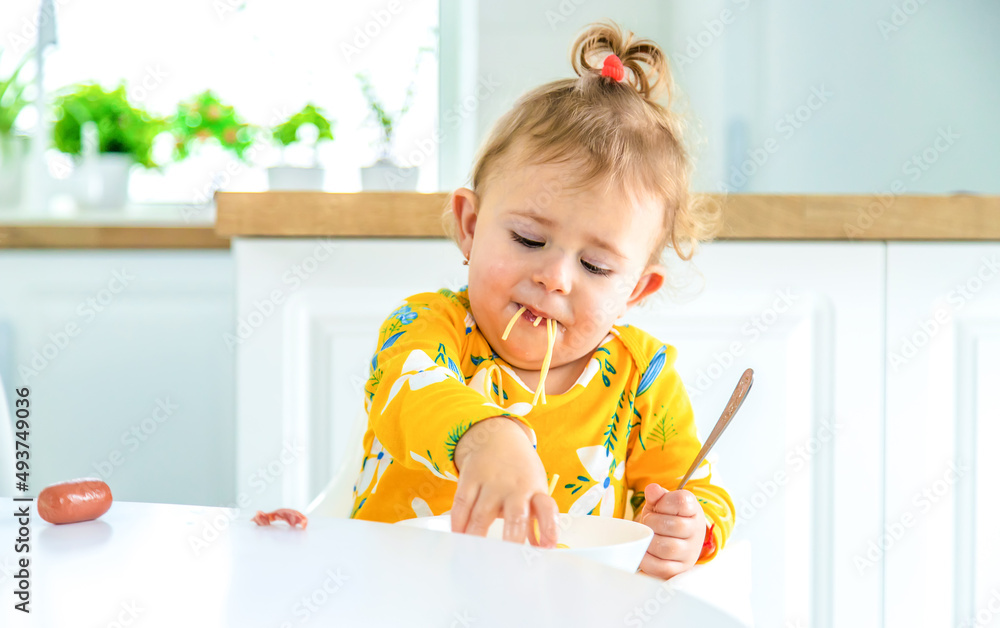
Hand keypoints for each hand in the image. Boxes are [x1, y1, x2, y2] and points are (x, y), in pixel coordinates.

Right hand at [451, 417, 558, 547]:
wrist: (498, 437)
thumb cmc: (520, 472)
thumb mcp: (535, 490)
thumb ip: (537, 521)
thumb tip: (541, 548)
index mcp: (535, 491)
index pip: (547, 510)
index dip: (549, 529)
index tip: (547, 549)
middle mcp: (515, 487)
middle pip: (515, 516)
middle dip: (512, 539)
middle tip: (506, 561)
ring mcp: (491, 483)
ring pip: (482, 514)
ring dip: (477, 537)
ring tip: (474, 555)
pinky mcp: (470, 479)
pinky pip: (461, 504)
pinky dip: (458, 523)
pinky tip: (458, 537)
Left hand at [636, 483, 706, 578]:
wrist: (674, 538)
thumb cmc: (665, 517)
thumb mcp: (660, 503)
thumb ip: (656, 495)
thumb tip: (652, 489)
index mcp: (693, 509)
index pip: (681, 502)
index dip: (663, 503)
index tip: (657, 506)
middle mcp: (696, 531)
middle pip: (675, 526)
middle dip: (653, 522)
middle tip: (648, 522)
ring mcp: (690, 552)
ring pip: (669, 548)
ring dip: (651, 541)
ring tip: (647, 536)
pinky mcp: (680, 568)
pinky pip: (663, 567)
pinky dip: (648, 560)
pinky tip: (644, 551)